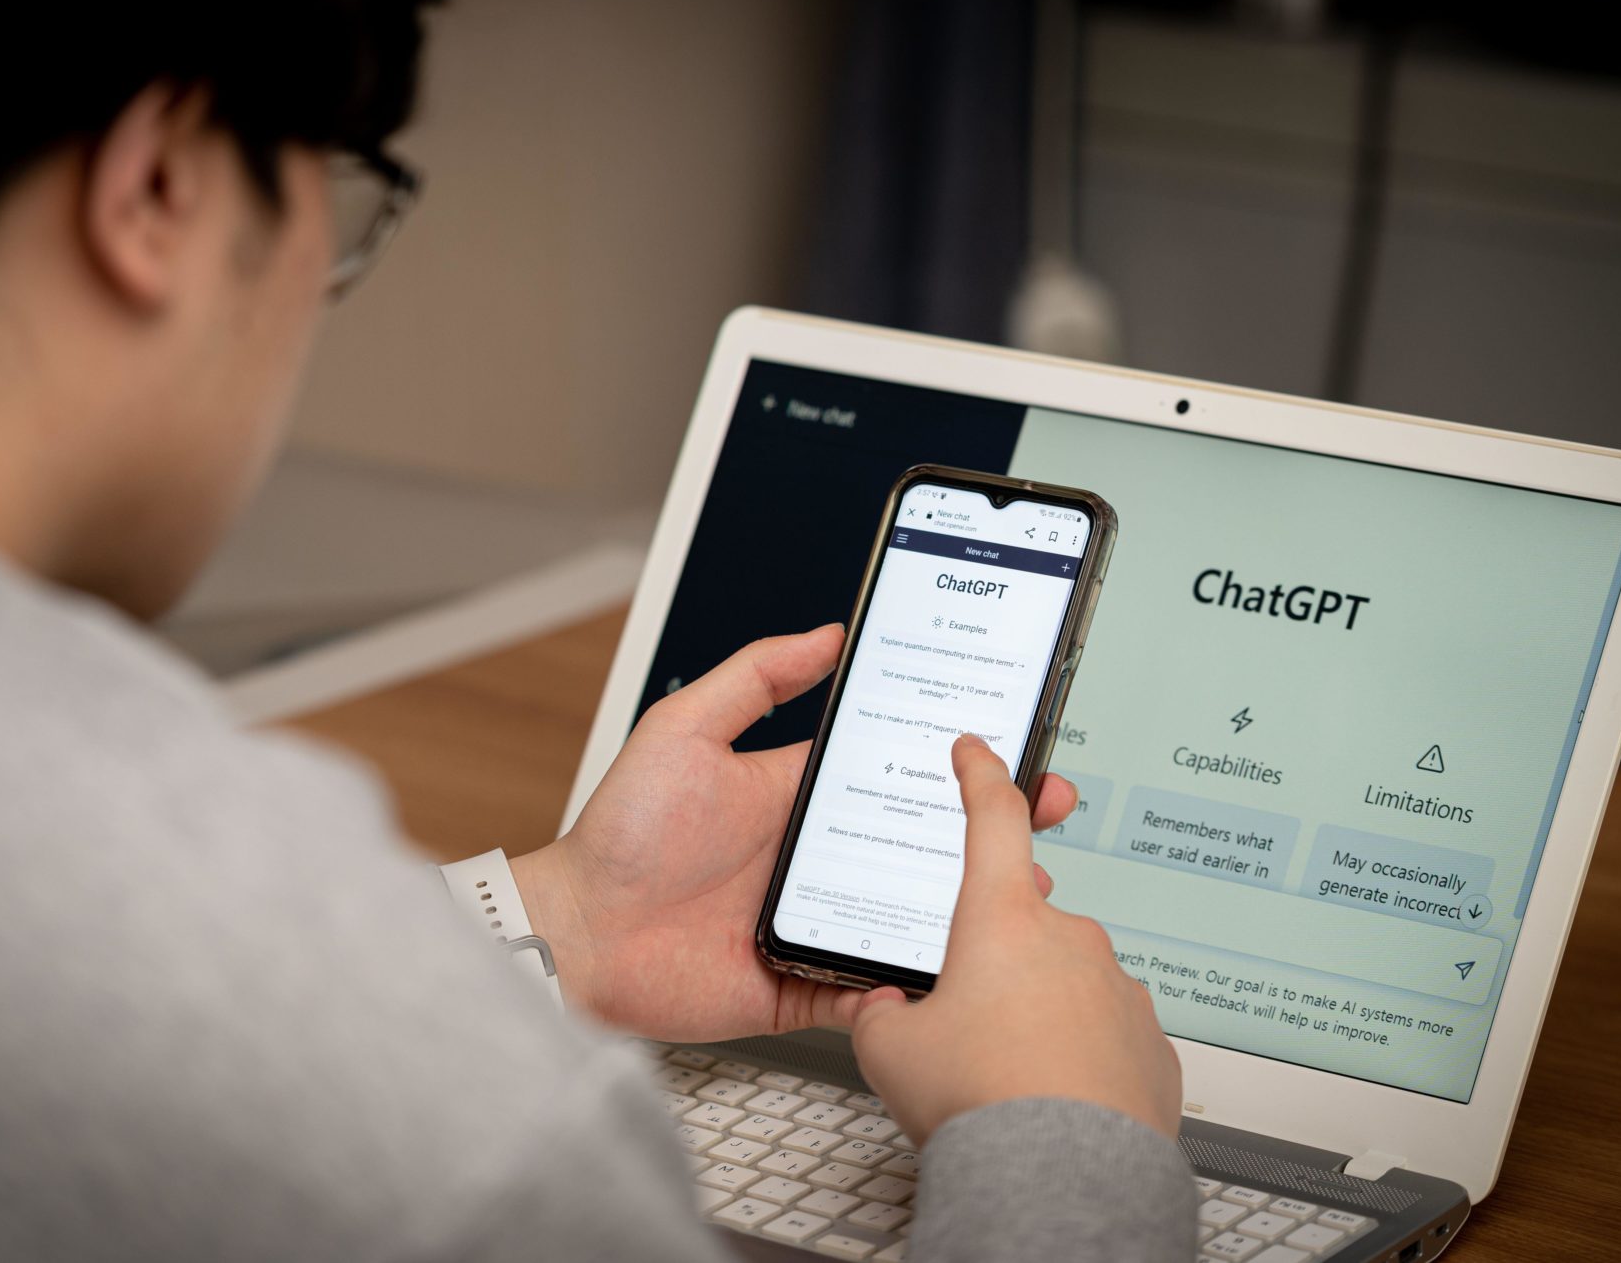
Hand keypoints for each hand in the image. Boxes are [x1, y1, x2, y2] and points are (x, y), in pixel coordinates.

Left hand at [510, 626, 1077, 1043]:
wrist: (577, 934)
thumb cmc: (620, 833)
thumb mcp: (685, 730)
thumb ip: (755, 676)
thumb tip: (826, 631)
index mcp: (799, 797)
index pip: (895, 773)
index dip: (951, 762)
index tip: (1008, 744)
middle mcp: (815, 858)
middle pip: (920, 844)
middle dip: (986, 830)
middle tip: (1043, 812)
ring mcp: (815, 923)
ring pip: (910, 916)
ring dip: (964, 908)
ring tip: (1018, 890)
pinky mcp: (802, 983)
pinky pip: (869, 989)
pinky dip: (909, 986)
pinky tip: (952, 972)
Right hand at [850, 734, 1181, 1146]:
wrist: (1063, 1178)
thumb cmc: (982, 1103)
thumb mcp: (889, 1052)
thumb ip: (878, 1013)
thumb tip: (882, 1010)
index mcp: (1002, 921)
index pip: (992, 818)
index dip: (980, 775)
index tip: (977, 752)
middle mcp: (1069, 940)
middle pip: (1023, 921)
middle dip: (994, 960)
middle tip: (964, 1018)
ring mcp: (1118, 988)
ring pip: (1066, 981)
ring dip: (1037, 1010)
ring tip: (1005, 1073)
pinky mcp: (1151, 1041)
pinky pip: (1104, 1031)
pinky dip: (1078, 1052)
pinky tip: (1049, 1094)